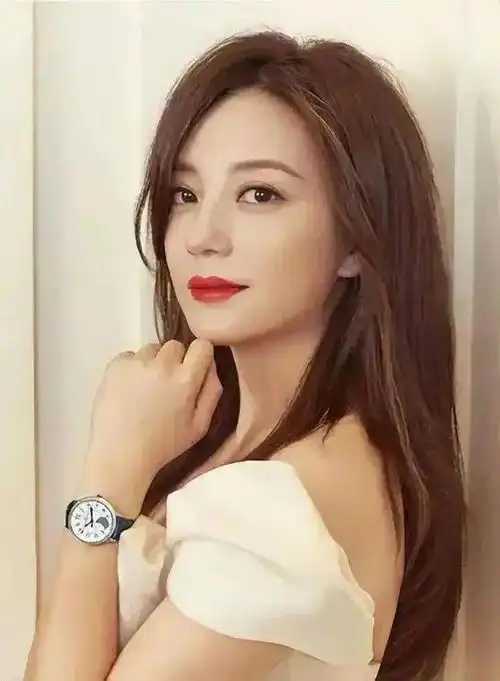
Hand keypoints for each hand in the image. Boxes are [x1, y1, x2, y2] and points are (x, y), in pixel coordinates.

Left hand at [82, 339, 221, 505]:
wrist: (119, 456)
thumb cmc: (163, 445)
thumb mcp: (200, 426)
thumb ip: (212, 391)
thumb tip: (211, 365)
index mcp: (186, 380)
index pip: (202, 345)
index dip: (199, 356)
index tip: (193, 370)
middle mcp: (162, 365)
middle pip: (175, 346)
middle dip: (175, 361)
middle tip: (167, 385)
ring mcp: (136, 363)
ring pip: (152, 350)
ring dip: (153, 363)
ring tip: (146, 389)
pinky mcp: (115, 365)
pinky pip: (130, 356)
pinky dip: (132, 368)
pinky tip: (129, 390)